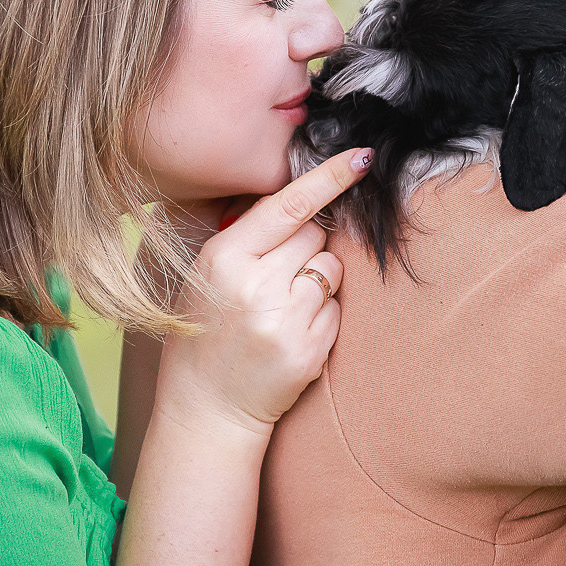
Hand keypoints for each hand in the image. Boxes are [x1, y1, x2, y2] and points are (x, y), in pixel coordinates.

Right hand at [157, 148, 369, 432]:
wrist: (206, 408)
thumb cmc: (204, 333)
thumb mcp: (206, 276)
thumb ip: (247, 239)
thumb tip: (299, 201)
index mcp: (223, 256)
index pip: (288, 205)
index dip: (330, 177)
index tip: (362, 158)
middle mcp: (254, 284)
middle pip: (316, 234)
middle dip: (308, 245)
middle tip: (281, 276)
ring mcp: (284, 318)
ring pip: (332, 268)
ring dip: (319, 279)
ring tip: (284, 307)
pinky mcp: (309, 348)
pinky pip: (337, 308)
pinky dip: (323, 315)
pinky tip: (293, 333)